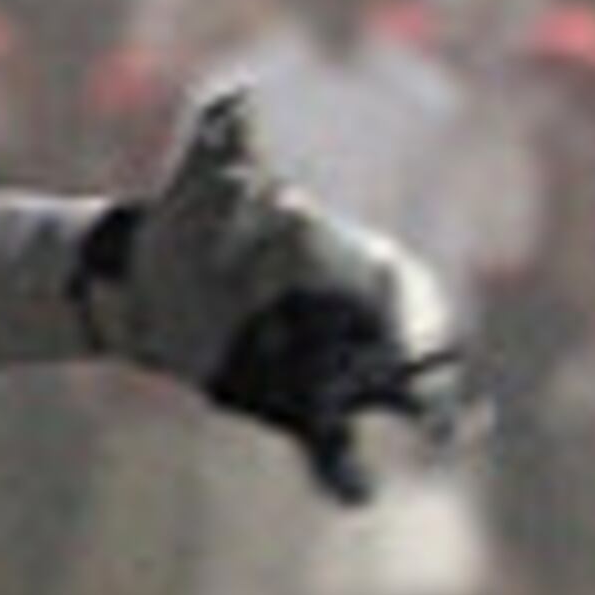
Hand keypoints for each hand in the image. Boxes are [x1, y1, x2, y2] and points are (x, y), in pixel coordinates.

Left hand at [73, 90, 477, 504]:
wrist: (145, 279)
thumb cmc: (188, 219)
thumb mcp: (199, 177)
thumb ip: (224, 141)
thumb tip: (236, 99)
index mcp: (346, 259)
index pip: (402, 283)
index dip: (414, 304)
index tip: (408, 318)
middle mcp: (352, 318)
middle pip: (417, 346)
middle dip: (434, 365)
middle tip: (449, 387)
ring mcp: (332, 367)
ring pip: (392, 400)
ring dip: (422, 416)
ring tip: (447, 434)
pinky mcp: (297, 410)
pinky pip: (330, 450)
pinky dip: (346, 477)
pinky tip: (361, 495)